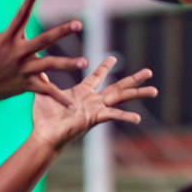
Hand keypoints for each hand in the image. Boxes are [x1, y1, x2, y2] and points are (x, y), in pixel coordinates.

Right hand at [0, 0, 88, 102]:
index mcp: (6, 39)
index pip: (19, 16)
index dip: (27, 2)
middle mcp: (17, 53)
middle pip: (43, 40)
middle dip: (60, 32)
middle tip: (77, 24)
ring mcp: (22, 70)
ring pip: (49, 66)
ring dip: (67, 64)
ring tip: (85, 62)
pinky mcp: (25, 84)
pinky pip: (44, 91)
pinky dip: (58, 98)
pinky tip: (72, 104)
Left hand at [28, 56, 155, 150]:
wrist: (43, 134)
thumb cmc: (43, 117)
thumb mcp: (43, 93)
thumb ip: (44, 79)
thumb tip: (37, 64)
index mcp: (82, 92)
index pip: (96, 76)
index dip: (105, 67)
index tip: (114, 57)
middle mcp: (92, 100)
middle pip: (117, 86)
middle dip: (133, 79)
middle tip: (149, 71)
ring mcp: (95, 109)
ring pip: (121, 98)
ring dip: (137, 93)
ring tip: (154, 90)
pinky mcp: (94, 118)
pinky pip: (112, 116)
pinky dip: (124, 116)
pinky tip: (137, 118)